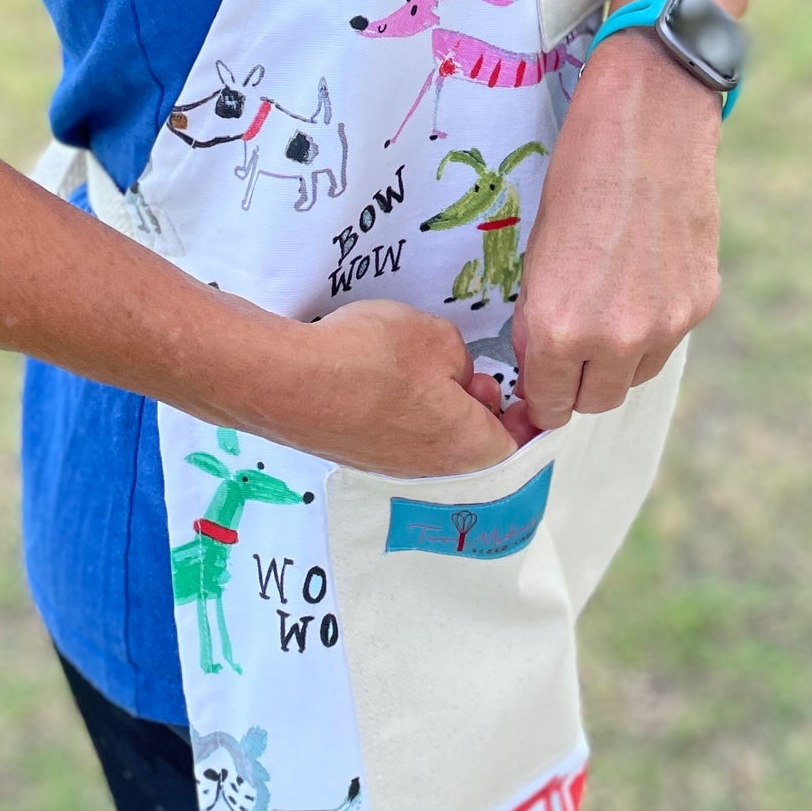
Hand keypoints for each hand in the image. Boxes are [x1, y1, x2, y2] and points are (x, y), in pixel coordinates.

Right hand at [222, 297, 515, 476]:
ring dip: (441, 413)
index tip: (528, 398)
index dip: (529, 418)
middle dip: (483, 412)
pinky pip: (397, 440)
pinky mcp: (357, 458)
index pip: (519, 445)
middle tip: (479, 378)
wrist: (282, 380)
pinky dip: (404, 416)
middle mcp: (432, 472)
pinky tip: (384, 381)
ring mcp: (391, 469)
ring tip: (424, 371)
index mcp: (468, 447)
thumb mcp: (440, 339)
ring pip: (435, 444)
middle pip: (476, 448)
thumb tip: (456, 379)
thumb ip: (464, 363)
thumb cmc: (367, 358)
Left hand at [514, 34, 721, 428]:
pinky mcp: (701, 301)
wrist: (648, 124)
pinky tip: (645, 277)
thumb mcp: (536, 254)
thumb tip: (546, 363)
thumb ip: (542, 320)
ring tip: (611, 305)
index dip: (542, 395)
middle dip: (580, 383)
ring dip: (621, 359)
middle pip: (597, 401)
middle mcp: (615, 339)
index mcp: (559, 329)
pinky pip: (671, 338)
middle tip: (573, 348)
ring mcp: (666, 324)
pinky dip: (656, 325)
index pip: (550, 404)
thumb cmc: (578, 177)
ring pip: (639, 375)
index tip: (541, 383)